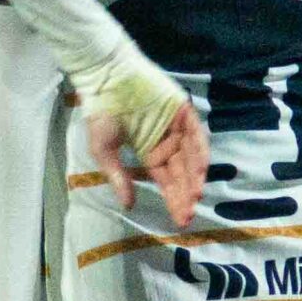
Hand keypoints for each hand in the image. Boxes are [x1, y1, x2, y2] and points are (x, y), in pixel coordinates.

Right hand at [83, 98, 207, 228]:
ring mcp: (176, 127)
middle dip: (186, 194)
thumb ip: (118, 177)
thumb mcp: (103, 151)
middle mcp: (166, 143)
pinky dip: (199, 150)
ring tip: (194, 196)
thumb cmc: (101, 113)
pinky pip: (195, 133)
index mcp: (149, 153)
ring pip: (191, 157)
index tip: (179, 221)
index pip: (167, 181)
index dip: (174, 200)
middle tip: (189, 215)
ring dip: (194, 176)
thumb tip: (128, 206)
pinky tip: (200, 170)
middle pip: (182, 173)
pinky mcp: (183, 110)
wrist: (105, 79)